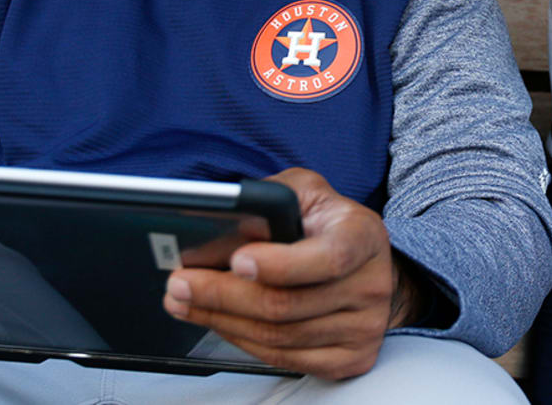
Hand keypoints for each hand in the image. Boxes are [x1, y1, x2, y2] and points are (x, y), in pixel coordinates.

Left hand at [162, 167, 422, 379]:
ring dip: (222, 319)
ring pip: (278, 337)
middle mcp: (371, 285)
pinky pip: (284, 359)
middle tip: (180, 283)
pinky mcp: (351, 359)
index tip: (237, 261)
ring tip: (184, 301)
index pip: (327, 258)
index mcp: (363, 236)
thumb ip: (271, 199)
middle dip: (222, 295)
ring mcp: (363, 328)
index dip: (280, 264)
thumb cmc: (328, 224)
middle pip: (286, 305)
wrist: (367, 266)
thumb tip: (221, 224)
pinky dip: (242, 341)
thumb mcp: (306, 193)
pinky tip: (219, 320)